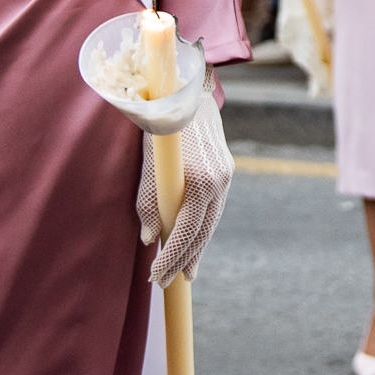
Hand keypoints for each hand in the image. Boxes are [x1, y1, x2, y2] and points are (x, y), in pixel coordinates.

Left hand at [137, 75, 234, 286]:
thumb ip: (147, 200)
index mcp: (198, 180)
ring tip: (186, 272)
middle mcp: (217, 181)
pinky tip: (196, 243)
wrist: (189, 91)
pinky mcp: (227, 171)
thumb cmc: (160, 126)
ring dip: (197, 249)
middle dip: (184, 261)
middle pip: (202, 233)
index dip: (170, 258)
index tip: (156, 278)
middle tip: (168, 283)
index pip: (184, 232)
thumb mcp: (147, 162)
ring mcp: (226, 176)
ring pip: (211, 223)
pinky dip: (203, 229)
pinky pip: (215, 209)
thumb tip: (147, 238)